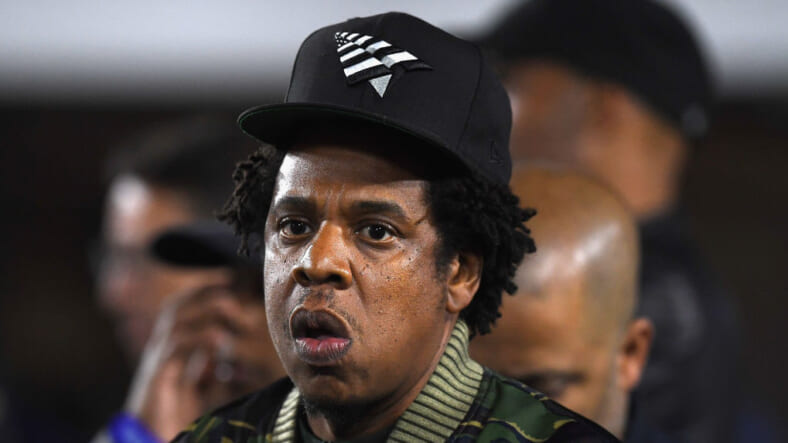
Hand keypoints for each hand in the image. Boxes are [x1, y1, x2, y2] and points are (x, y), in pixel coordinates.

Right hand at [124, 285, 282, 440]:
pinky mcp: (158, 376)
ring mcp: (157, 361)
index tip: (230, 277)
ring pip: (175, 321)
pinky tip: (220, 339)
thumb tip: (231, 346)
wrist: (149, 439)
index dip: (203, 290)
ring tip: (232, 307)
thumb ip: (211, 365)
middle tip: (232, 286)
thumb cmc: (176, 416)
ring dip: (205, 310)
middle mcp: (161, 349)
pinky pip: (175, 348)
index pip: (183, 307)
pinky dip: (199, 339)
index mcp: (171, 349)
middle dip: (203, 291)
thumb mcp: (200, 385)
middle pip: (176, 306)